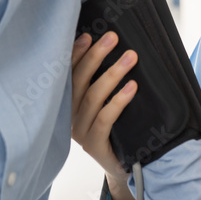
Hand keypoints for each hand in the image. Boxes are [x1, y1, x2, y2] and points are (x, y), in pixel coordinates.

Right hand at [71, 31, 137, 199]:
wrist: (124, 164)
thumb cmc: (118, 126)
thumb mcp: (109, 100)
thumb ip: (106, 79)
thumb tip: (120, 47)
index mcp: (69, 102)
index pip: (68, 74)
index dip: (76, 54)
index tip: (88, 35)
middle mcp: (69, 116)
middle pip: (79, 81)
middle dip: (96, 56)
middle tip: (113, 37)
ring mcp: (79, 132)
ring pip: (92, 97)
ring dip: (112, 74)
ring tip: (131, 57)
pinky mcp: (94, 145)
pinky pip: (105, 119)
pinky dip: (118, 101)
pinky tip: (132, 87)